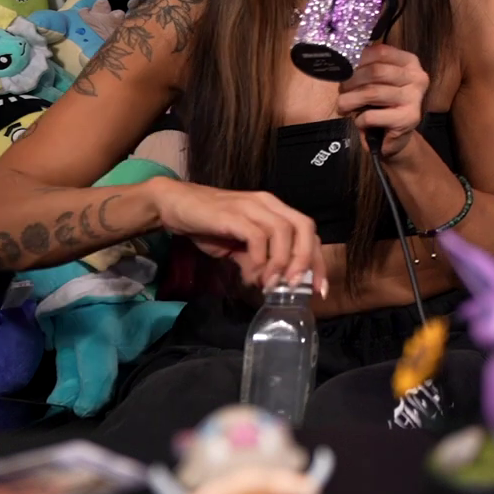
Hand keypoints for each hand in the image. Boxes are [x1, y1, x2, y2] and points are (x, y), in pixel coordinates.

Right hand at [148, 178, 324, 292]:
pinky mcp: (232, 214)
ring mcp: (251, 206)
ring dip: (281, 263)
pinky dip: (259, 259)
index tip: (319, 289)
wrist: (175, 206)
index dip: (317, 261)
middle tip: (295, 286)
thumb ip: (257, 262)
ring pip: (284, 231)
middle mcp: (269, 204)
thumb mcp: (239, 248)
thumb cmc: (209, 225)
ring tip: (270, 285)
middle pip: (304, 227)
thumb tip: (270, 285)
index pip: (308, 233)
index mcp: (275, 210)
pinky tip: (251, 275)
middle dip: (306, 260)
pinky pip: (256, 236)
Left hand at [336, 43, 429, 159]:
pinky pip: (371, 115)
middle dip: (352, 81)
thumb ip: (370, 66)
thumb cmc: (384, 104)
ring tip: (343, 105)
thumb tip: (344, 57)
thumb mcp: (380, 80)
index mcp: (410, 62)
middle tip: (342, 90)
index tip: (344, 69)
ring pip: (372, 93)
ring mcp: (414, 98)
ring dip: (350, 100)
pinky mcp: (407, 119)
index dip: (358, 59)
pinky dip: (359, 120)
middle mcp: (417, 77)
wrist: (398, 137)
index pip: (381, 51)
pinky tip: (359, 121)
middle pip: (376, 71)